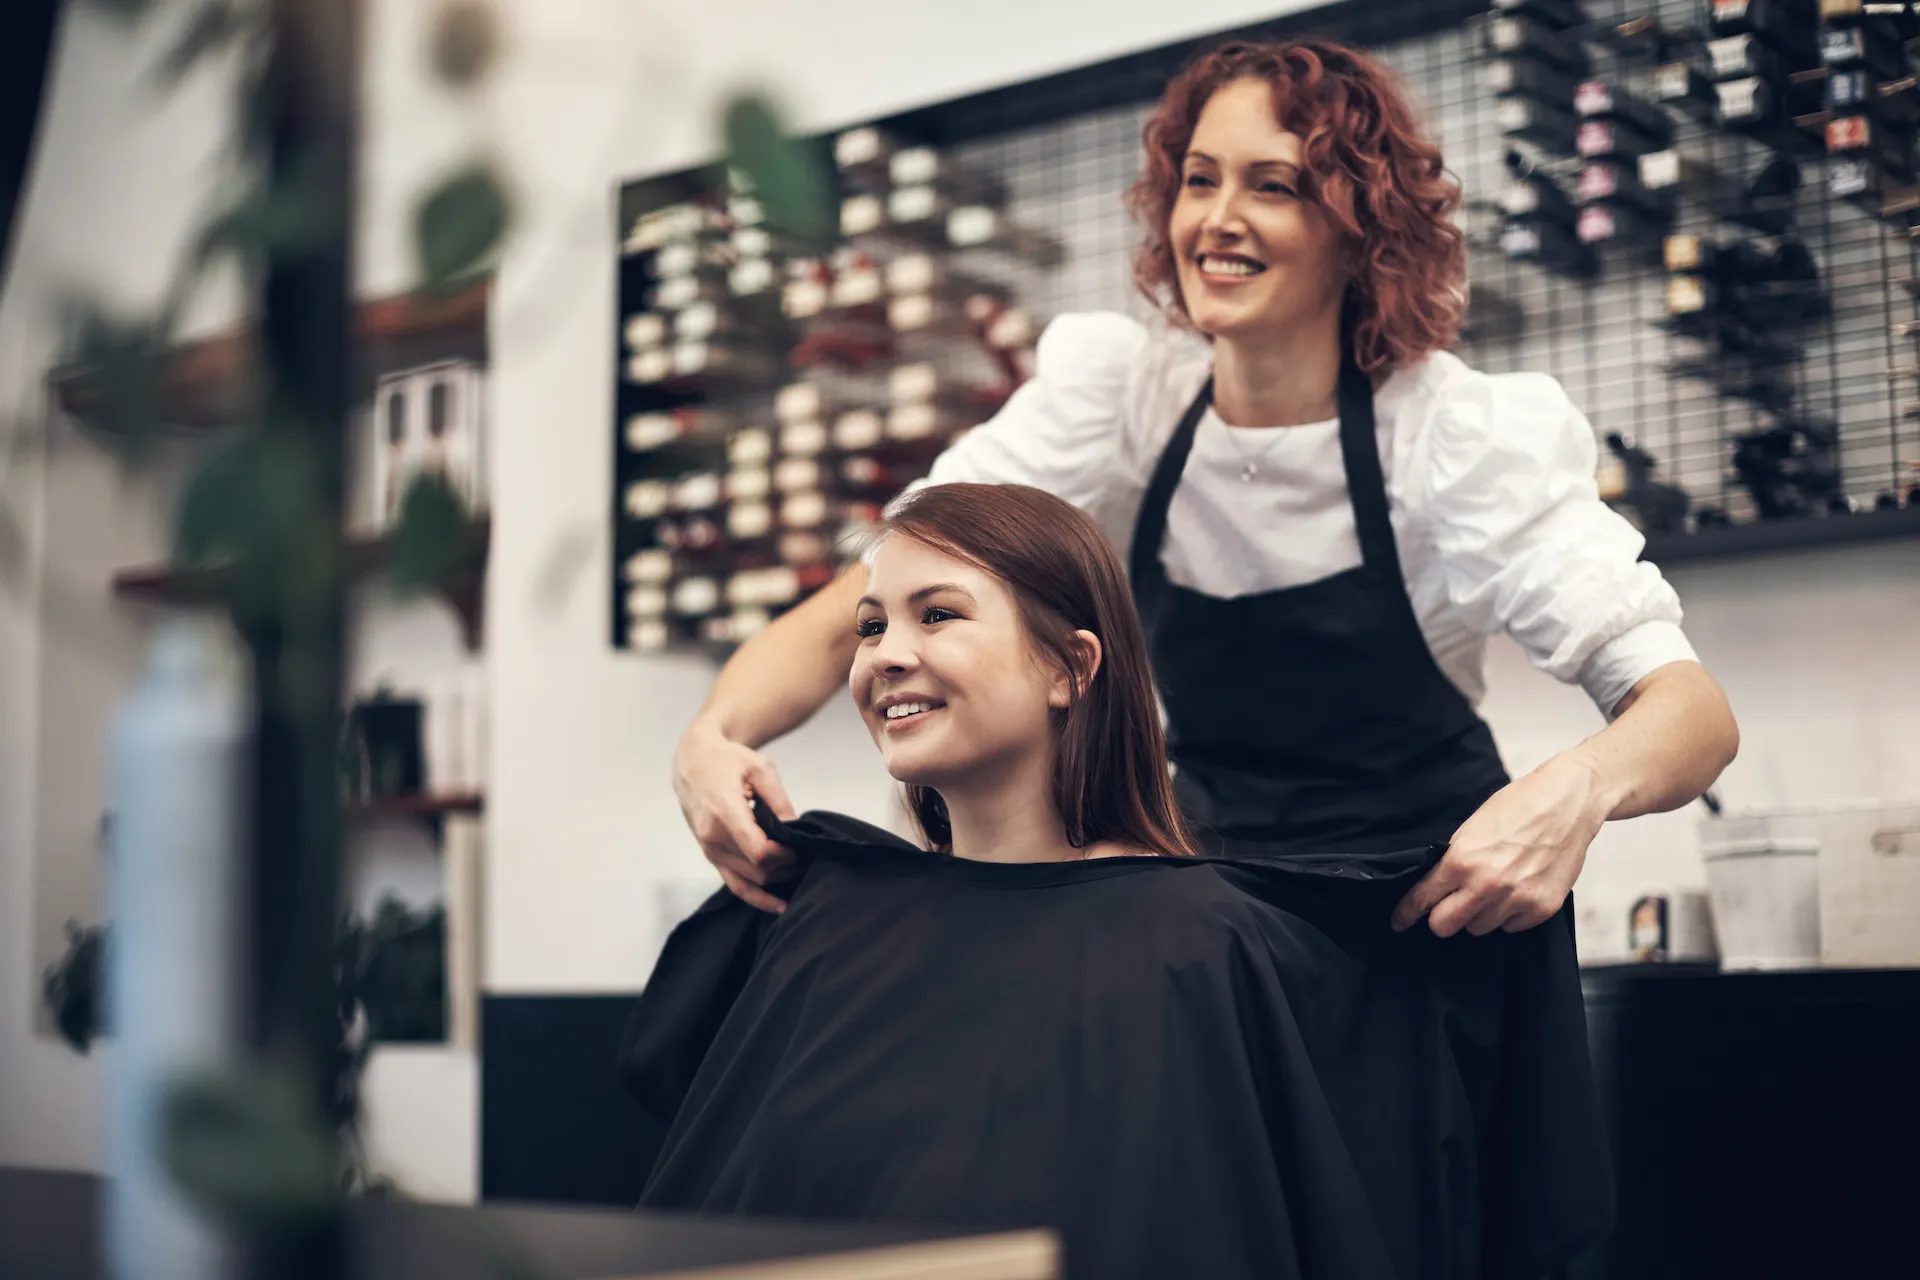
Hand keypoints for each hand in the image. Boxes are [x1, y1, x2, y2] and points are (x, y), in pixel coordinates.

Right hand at [673, 720, 800, 913]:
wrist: (693, 761)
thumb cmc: (727, 760)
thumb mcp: (760, 768)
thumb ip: (779, 800)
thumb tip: (795, 829)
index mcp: (725, 813)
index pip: (760, 852)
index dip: (787, 856)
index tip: (803, 848)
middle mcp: (713, 837)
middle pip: (758, 870)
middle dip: (788, 868)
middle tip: (809, 856)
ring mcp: (710, 850)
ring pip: (750, 882)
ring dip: (777, 881)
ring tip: (799, 871)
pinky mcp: (710, 855)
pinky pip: (735, 886)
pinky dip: (757, 898)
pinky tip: (779, 905)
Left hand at [1391, 753, 1611, 937]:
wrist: (1568, 802)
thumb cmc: (1519, 806)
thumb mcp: (1472, 827)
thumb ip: (1453, 859)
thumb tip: (1434, 885)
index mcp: (1462, 860)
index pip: (1423, 899)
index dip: (1407, 913)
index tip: (1399, 922)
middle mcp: (1487, 884)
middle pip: (1445, 926)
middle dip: (1442, 918)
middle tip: (1449, 907)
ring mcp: (1516, 899)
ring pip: (1479, 928)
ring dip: (1479, 914)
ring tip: (1493, 888)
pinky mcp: (1542, 908)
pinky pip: (1511, 927)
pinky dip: (1509, 915)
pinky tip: (1517, 890)